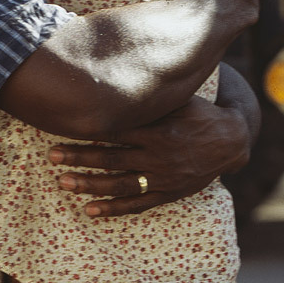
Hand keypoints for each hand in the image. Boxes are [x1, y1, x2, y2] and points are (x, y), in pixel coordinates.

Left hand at [50, 95, 250, 216]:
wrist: (231, 141)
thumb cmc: (198, 112)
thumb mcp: (177, 99)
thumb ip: (149, 96)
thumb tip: (119, 73)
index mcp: (158, 129)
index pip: (116, 131)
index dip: (88, 131)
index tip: (62, 128)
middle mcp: (158, 154)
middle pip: (112, 157)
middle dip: (80, 157)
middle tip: (52, 156)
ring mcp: (163, 177)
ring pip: (120, 183)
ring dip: (90, 183)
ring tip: (63, 182)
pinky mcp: (168, 193)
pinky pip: (138, 204)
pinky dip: (113, 208)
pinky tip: (90, 209)